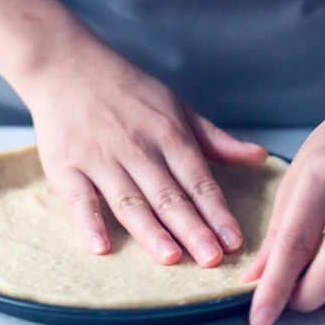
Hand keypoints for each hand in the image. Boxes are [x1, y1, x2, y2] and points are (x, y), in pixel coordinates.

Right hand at [24, 37, 266, 266]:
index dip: (217, 213)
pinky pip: (79, 198)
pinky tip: (101, 247)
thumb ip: (215, 140)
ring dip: (150, 231)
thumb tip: (259, 156)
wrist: (65, 65)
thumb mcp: (177, 107)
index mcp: (169, 134)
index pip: (199, 181)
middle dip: (192, 229)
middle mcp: (137, 147)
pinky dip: (89, 222)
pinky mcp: (66, 166)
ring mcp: (100, 157)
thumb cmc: (127, 90)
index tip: (234, 242)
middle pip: (169, 196)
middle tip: (211, 259)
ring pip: (130, 201)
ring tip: (170, 258)